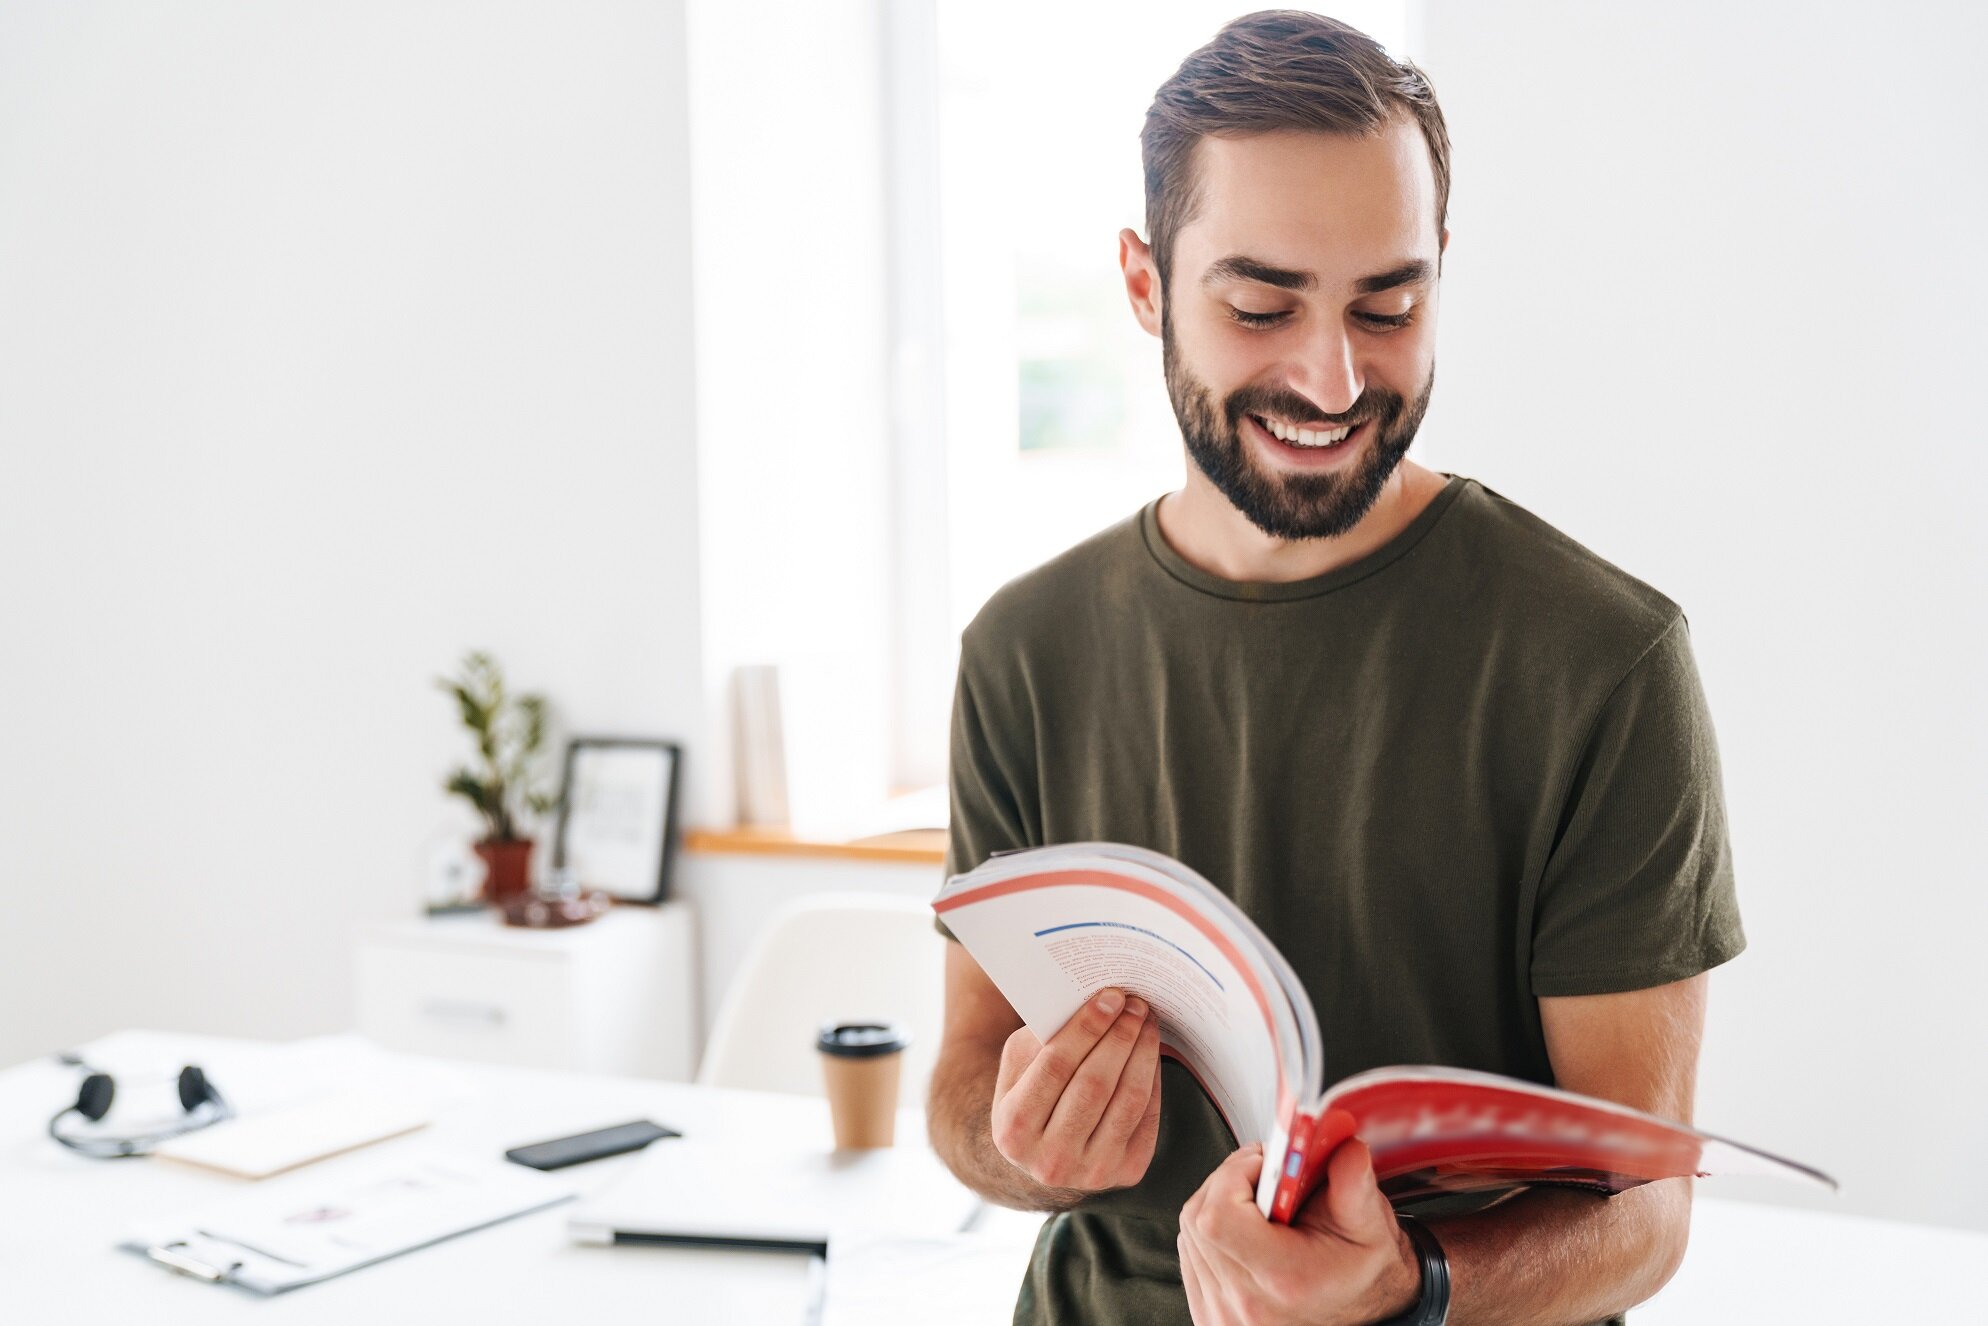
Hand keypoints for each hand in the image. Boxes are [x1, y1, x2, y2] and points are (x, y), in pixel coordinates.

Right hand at [989, 987, 1163, 1192]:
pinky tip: (1150, 1052)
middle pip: (1094, 1084)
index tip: (1110, 998)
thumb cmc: (1031, 1092)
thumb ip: (1044, 1037)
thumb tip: (1092, 1003)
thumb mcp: (1020, 1066)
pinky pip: (1146, 1117)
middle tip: (1136, 1004)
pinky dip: (1152, 1079)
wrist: (1043, 1151)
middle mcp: (1049, 1160)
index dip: (1086, 1029)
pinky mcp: (1125, 1173)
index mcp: (1014, 1128)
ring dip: (1143, 1053)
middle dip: (1119, 1037)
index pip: (1055, 1067)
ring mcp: (1090, 1172)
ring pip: (1127, 1101)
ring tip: (1147, 1022)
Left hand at [1177, 1139, 1419, 1325]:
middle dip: (1229, 1182)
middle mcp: (1249, 1302)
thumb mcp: (1371, 1227)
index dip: (1233, 1176)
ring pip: (1190, 1233)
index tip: (1263, 1166)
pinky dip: (1211, 1232)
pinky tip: (1244, 1229)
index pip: (1218, 1216)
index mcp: (1286, 1279)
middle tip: (1266, 1179)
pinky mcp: (1211, 1315)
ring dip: (1218, 1204)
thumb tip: (1342, 1146)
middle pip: (1199, 1219)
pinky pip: (1190, 1255)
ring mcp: (1225, 1314)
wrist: (1366, 1315)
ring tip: (1260, 1206)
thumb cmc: (1364, 1275)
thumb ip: (1354, 1183)